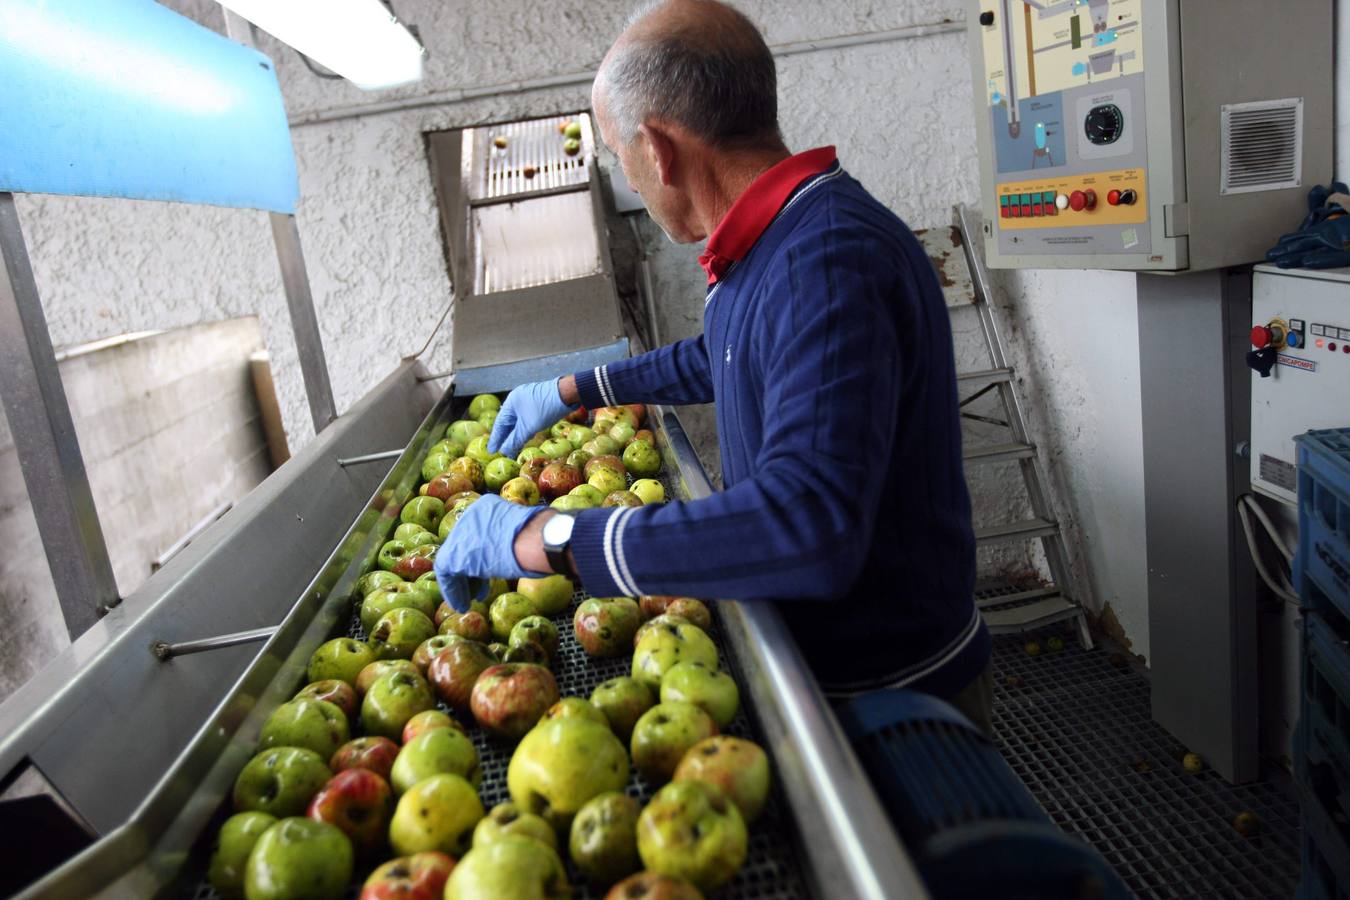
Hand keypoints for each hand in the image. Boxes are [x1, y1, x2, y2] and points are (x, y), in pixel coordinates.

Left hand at [434, 496, 547, 611]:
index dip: (483, 554)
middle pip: (465, 546)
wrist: (536, 541)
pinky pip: (446, 573)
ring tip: (469, 600)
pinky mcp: (453, 554)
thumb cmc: (543, 538)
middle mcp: (471, 516)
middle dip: (470, 569)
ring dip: (461, 583)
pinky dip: (453, 590)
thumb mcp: (531, 534)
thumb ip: (523, 538)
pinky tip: (461, 604)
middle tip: (478, 587)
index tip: (489, 570)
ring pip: (455, 559)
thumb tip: (534, 548)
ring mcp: (460, 533)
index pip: (479, 533)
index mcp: (489, 506)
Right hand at [487, 378, 577, 457]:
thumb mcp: (529, 427)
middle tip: (502, 452)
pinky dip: (524, 429)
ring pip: (519, 421)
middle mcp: (517, 399)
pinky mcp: (538, 403)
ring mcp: (528, 400)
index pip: (499, 423)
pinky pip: (527, 419)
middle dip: (506, 438)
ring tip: (512, 449)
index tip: (491, 451)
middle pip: (508, 422)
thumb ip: (515, 440)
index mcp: (511, 402)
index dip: (496, 439)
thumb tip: (505, 451)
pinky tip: (525, 438)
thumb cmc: (545, 409)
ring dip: (516, 435)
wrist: (568, 394)